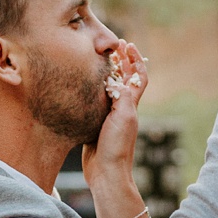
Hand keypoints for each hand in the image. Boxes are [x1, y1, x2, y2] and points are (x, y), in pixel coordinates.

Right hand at [82, 39, 147, 192]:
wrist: (105, 173)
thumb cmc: (116, 146)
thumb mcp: (123, 117)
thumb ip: (123, 96)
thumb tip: (118, 77)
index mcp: (130, 105)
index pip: (138, 77)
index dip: (135, 60)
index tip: (126, 45)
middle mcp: (121, 110)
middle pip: (124, 80)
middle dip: (120, 62)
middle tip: (110, 47)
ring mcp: (108, 118)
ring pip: (108, 90)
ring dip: (105, 74)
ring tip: (95, 60)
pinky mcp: (94, 126)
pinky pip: (94, 103)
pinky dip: (90, 91)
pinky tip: (80, 86)